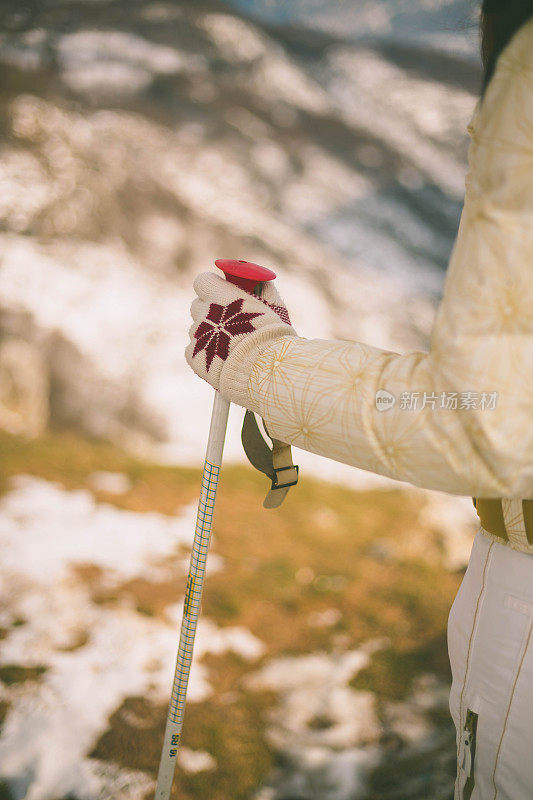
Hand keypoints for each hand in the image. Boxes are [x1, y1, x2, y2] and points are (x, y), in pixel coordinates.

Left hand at [185, 271, 295, 396]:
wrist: (263, 371)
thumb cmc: (271, 337)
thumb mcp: (274, 307)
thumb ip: (264, 288)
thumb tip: (260, 278)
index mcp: (221, 296)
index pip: (202, 281)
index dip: (212, 287)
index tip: (222, 293)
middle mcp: (203, 313)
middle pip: (197, 305)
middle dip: (210, 311)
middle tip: (228, 323)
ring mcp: (196, 335)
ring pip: (197, 329)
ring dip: (209, 334)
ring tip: (230, 347)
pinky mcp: (192, 355)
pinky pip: (194, 349)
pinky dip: (206, 353)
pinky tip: (223, 360)